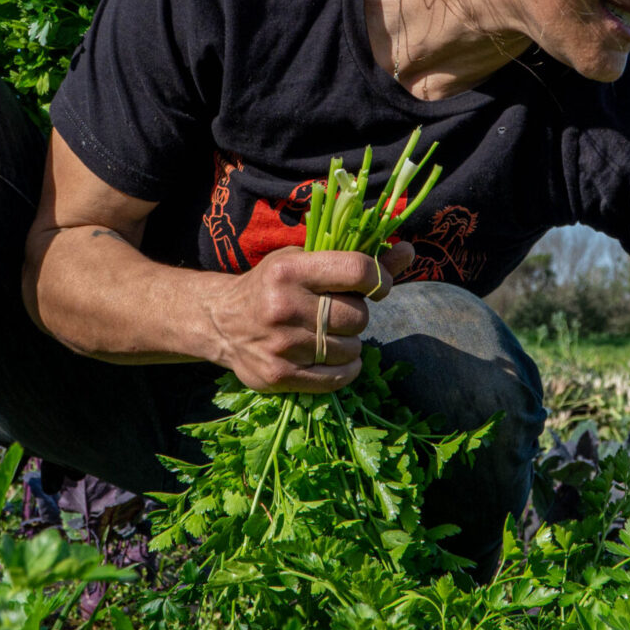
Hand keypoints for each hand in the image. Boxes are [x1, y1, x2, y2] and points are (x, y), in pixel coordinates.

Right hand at [208, 242, 413, 392]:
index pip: (358, 271)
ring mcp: (282, 345)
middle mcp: (284, 307)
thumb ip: (358, 260)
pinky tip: (332, 356)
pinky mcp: (280, 375)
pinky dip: (346, 368)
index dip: (379, 279)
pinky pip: (338, 377)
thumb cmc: (271, 285)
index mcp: (290, 270)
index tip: (377, 285)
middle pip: (357, 316)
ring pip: (351, 349)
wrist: (220, 321)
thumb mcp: (305, 261)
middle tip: (340, 312)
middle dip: (357, 314)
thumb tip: (409, 252)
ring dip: (349, 343)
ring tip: (328, 334)